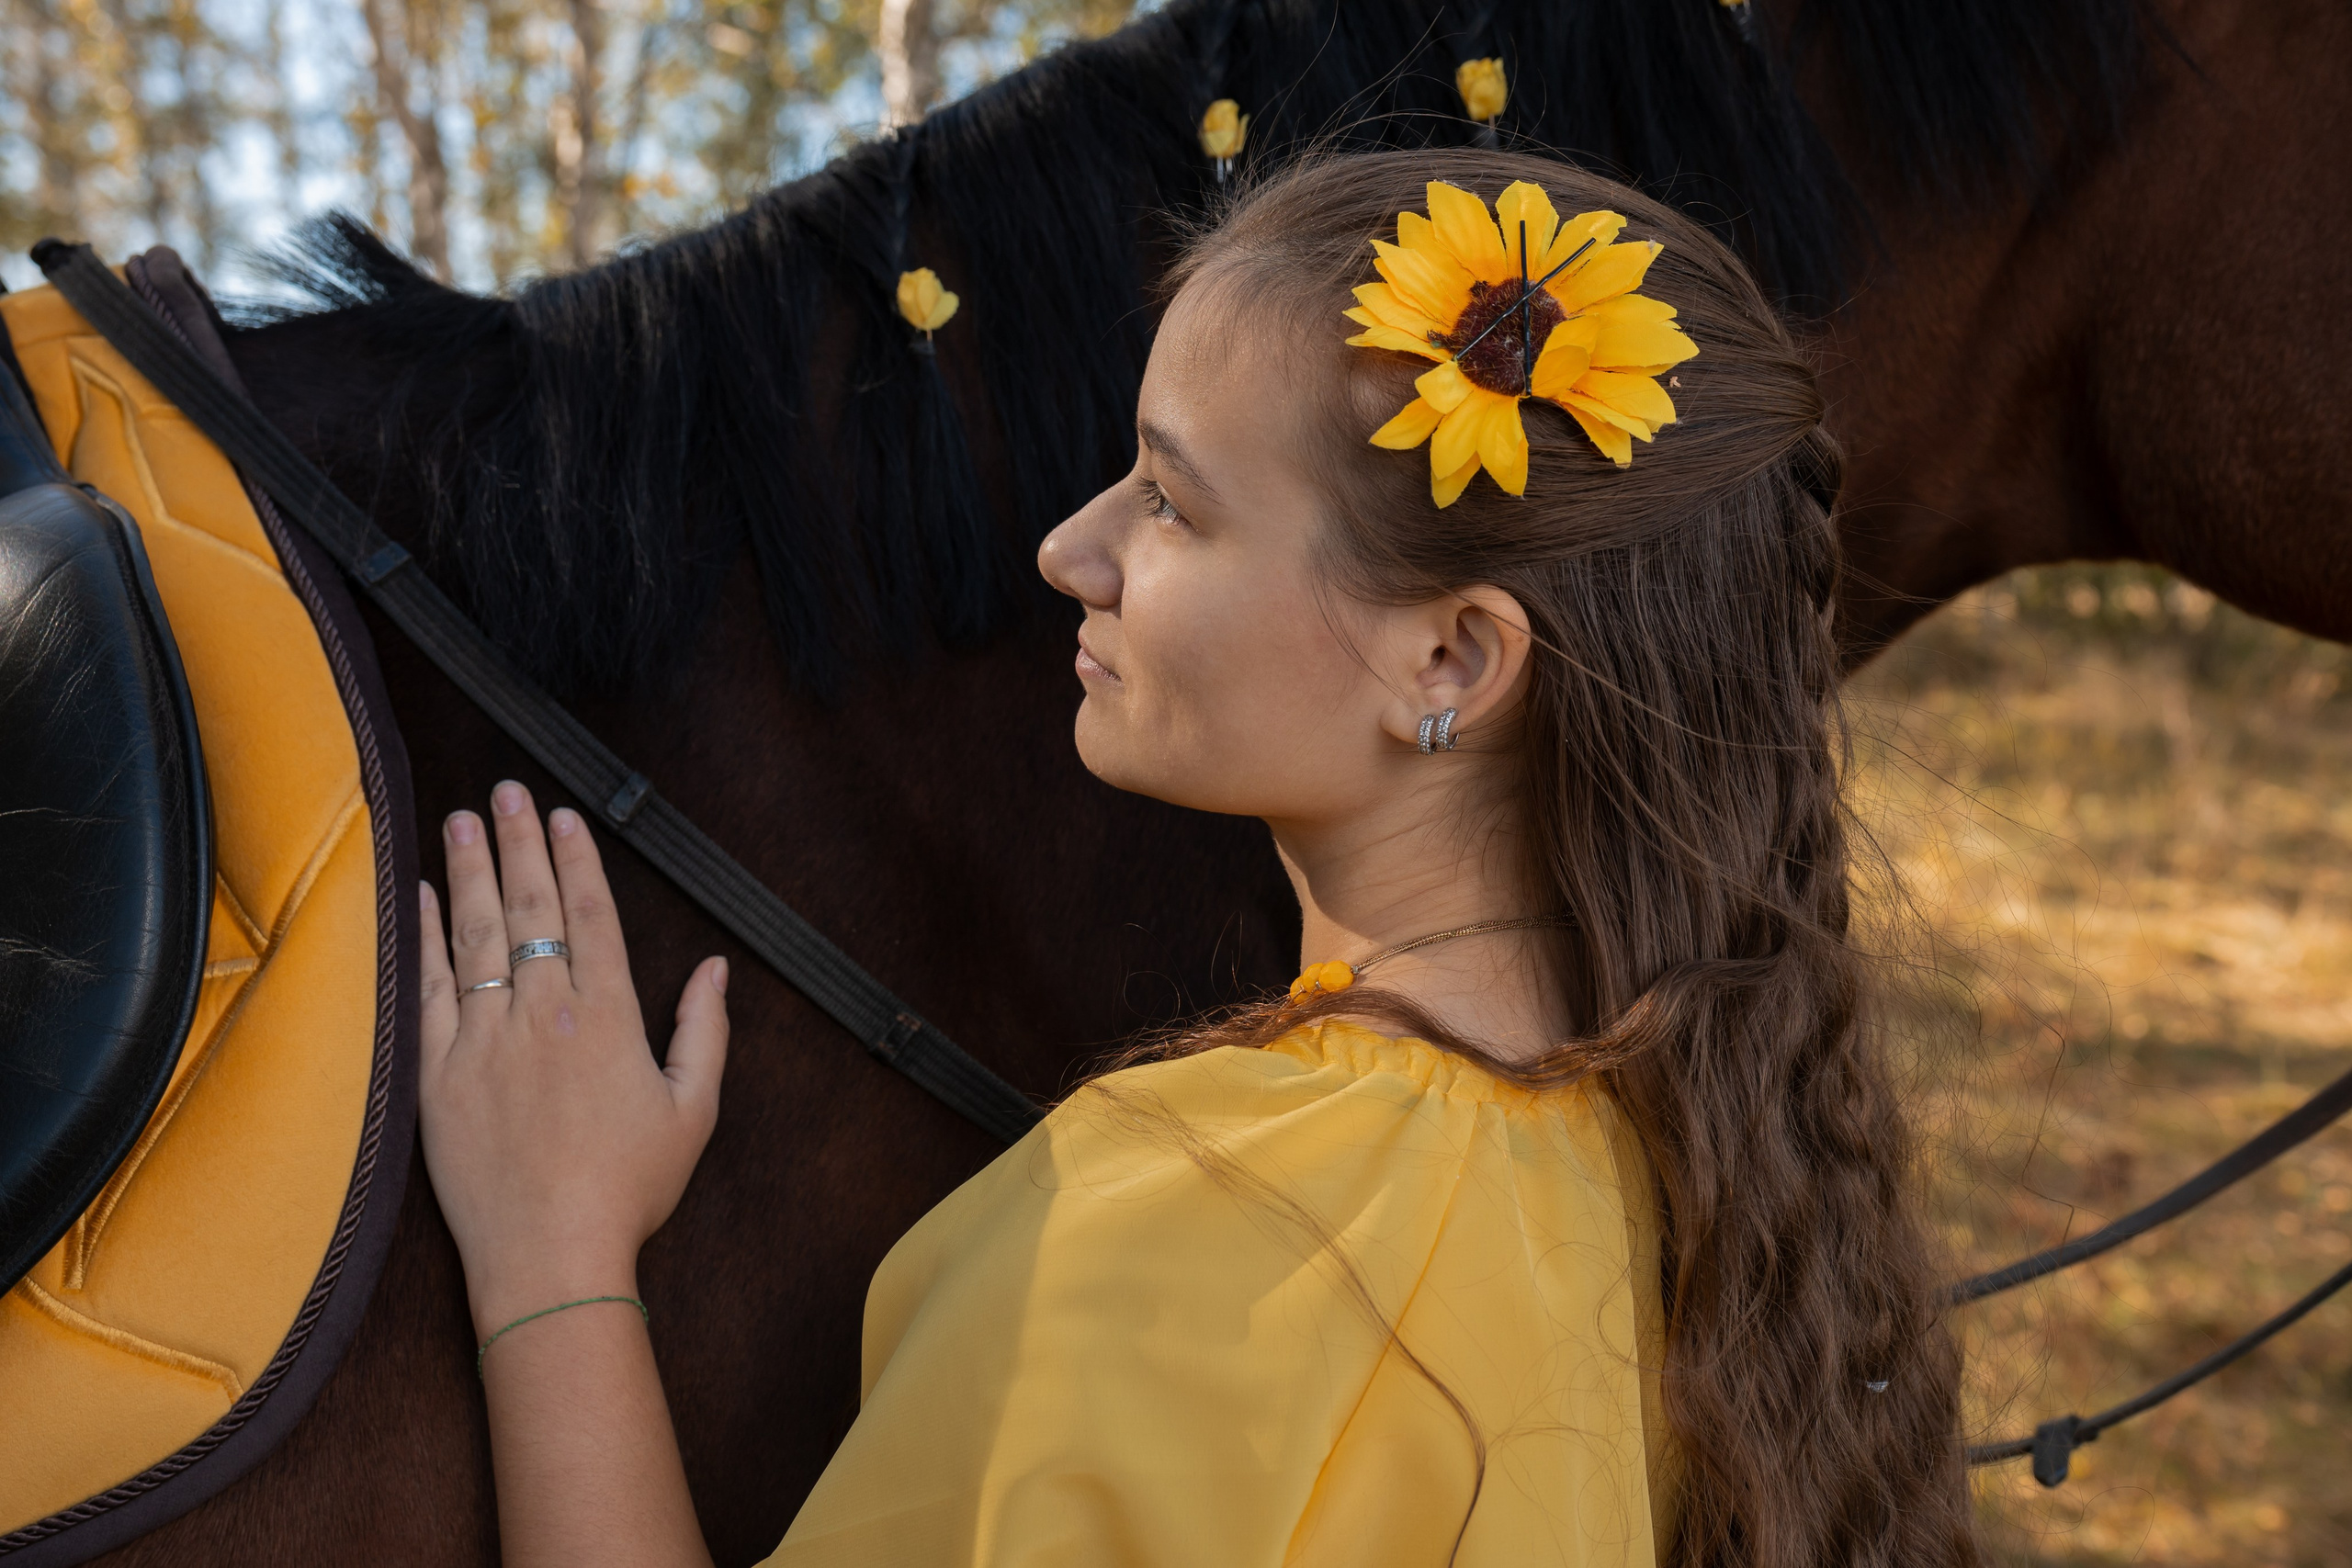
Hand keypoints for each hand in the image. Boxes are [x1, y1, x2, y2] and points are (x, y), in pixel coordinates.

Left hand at [419, 781, 728, 1337]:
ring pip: (476, 937)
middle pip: (531, 911)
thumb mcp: (694, 1112)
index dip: (577, 861)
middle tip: (506, 791)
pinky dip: (425, 940)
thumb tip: (715, 969)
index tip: (563, 816)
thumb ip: (704, 1032)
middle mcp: (544, 1018)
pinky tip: (422, 900)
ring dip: (469, 873)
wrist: (551, 1256)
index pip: (591, 918)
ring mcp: (486, 1043)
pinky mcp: (438, 1076)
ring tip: (461, 821)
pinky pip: (430, 991)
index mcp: (609, 1021)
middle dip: (518, 843)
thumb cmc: (629, 1191)